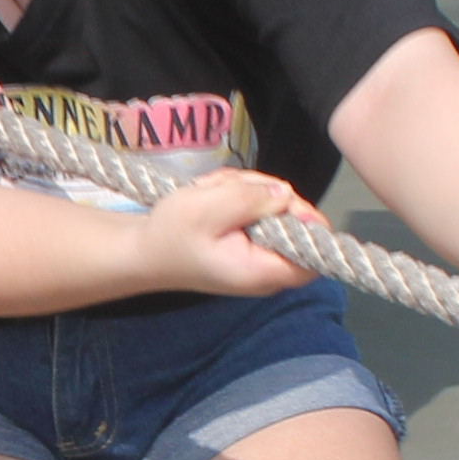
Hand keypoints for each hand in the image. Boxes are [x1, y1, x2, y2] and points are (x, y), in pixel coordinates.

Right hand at [127, 167, 324, 300]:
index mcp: (263, 271)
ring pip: (277, 211)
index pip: (314, 254)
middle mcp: (269, 270)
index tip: (278, 200)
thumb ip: (251, 199)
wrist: (144, 251)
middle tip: (228, 188)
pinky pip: (261, 214)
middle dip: (266, 194)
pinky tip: (214, 198)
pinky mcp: (251, 246)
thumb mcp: (207, 208)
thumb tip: (287, 195)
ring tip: (213, 192)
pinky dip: (241, 198)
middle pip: (296, 224)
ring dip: (247, 191)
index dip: (308, 222)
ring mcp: (260, 257)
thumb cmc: (170, 235)